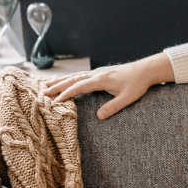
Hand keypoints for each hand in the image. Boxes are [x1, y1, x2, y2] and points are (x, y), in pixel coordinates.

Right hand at [43, 53, 173, 118]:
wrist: (145, 70)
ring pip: (74, 76)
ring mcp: (97, 72)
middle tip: (42, 93)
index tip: (56, 101)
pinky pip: (80, 75)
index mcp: (101, 80)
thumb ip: (113, 107)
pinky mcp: (99, 73)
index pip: (79, 87)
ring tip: (46, 85)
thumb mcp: (127, 98)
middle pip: (72, 79)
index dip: (67, 94)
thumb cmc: (137, 84)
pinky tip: (64, 80)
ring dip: (60, 81)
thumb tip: (99, 117)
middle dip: (57, 86)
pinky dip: (69, 78)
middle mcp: (96, 74)